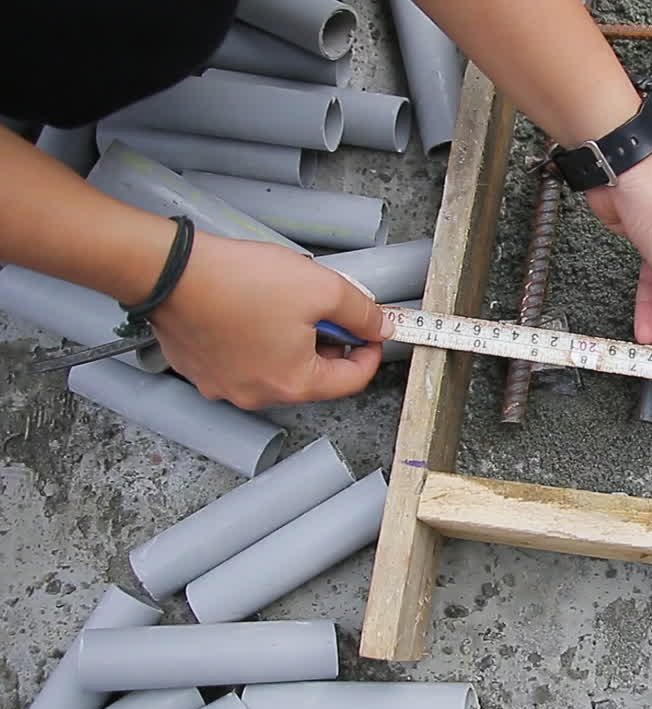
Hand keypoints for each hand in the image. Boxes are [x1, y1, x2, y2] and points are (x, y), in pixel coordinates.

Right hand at [149, 233, 391, 408]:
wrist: (170, 270)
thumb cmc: (238, 281)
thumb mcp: (322, 288)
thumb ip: (361, 312)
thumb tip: (380, 327)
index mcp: (293, 384)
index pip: (351, 381)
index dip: (369, 352)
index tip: (370, 331)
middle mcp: (256, 395)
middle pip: (312, 376)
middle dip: (326, 342)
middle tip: (322, 308)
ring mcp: (224, 386)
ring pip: (276, 367)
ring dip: (290, 340)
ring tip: (282, 303)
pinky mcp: (200, 369)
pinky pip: (241, 360)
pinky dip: (255, 339)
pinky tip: (250, 309)